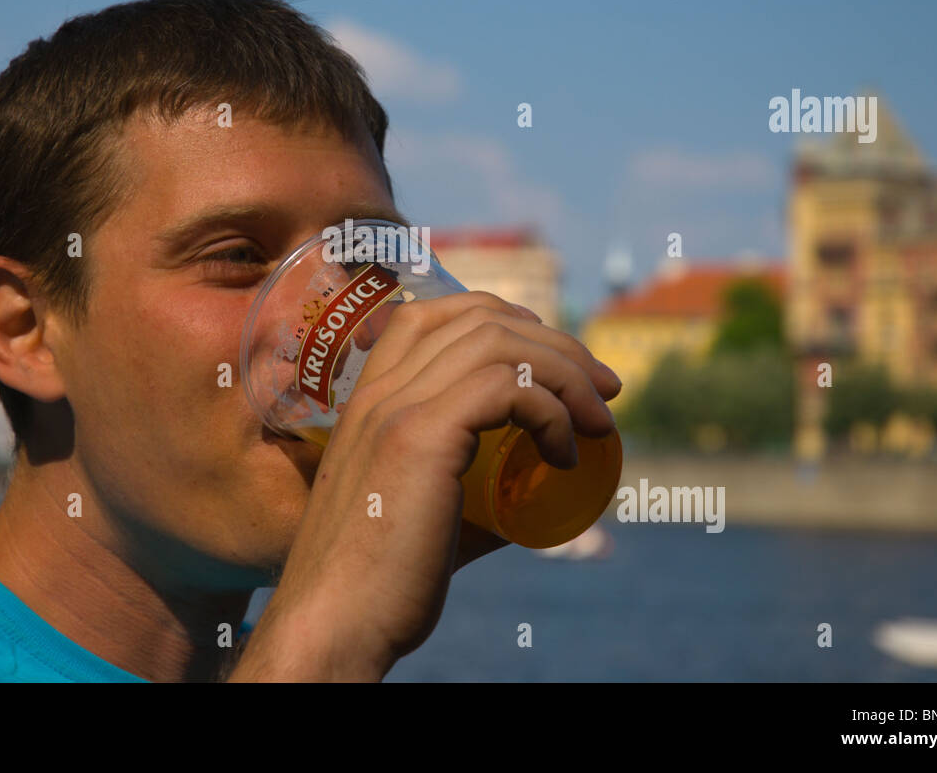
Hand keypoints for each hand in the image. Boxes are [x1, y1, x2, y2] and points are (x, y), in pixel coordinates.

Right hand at [229, 290, 620, 680]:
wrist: (333, 624)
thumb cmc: (379, 586)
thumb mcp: (425, 516)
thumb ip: (473, 494)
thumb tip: (536, 492)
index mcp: (368, 399)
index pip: (435, 313)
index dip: (506, 320)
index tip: (556, 362)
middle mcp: (378, 389)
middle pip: (481, 318)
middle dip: (557, 343)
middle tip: (603, 389)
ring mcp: (396, 408)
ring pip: (500, 343)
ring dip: (567, 373)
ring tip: (598, 422)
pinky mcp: (420, 438)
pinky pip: (507, 388)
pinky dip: (552, 412)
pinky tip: (565, 455)